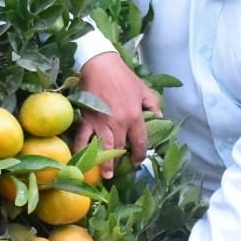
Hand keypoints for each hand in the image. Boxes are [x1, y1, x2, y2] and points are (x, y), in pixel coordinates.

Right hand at [75, 51, 160, 178]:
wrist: (100, 64)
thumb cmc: (123, 76)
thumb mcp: (143, 89)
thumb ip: (153, 105)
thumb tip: (159, 119)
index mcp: (135, 116)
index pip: (140, 142)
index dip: (140, 154)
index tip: (138, 161)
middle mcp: (119, 123)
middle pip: (121, 147)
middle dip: (121, 160)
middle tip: (120, 170)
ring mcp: (102, 123)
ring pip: (104, 147)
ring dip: (105, 164)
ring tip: (106, 175)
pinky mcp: (87, 119)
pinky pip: (83, 138)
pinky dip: (81, 150)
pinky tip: (81, 161)